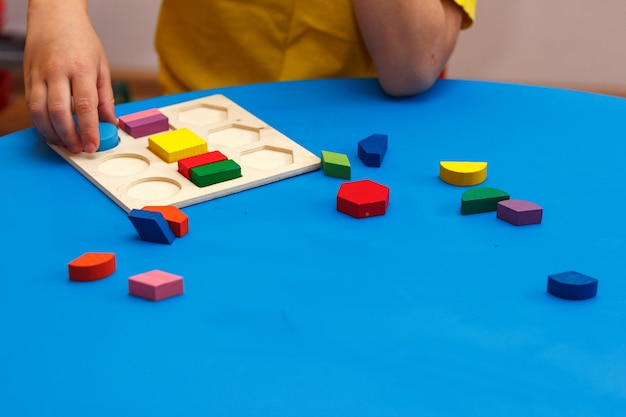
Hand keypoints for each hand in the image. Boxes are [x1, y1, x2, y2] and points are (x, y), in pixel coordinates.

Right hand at [24, 1, 116, 152]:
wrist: (54, 17)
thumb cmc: (81, 41)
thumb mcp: (102, 66)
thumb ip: (105, 97)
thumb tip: (111, 123)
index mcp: (81, 69)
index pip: (85, 106)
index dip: (89, 130)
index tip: (93, 145)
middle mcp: (57, 72)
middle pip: (59, 112)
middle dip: (69, 136)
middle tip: (79, 149)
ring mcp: (39, 75)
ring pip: (39, 111)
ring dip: (51, 133)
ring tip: (65, 144)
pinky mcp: (28, 78)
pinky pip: (31, 105)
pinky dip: (40, 123)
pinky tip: (52, 132)